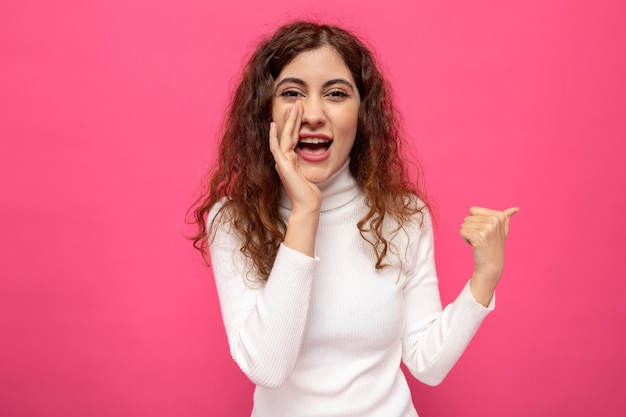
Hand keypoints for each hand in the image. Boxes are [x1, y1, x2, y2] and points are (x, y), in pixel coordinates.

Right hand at [269, 100, 321, 214]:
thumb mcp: (310, 172)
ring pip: (284, 136)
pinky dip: (274, 136)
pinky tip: (274, 125)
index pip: (292, 137)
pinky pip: (276, 147)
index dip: (294, 123)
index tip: (298, 111)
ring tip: (293, 106)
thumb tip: (315, 154)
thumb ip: (308, 163)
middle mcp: (284, 159)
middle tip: (296, 102)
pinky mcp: (282, 165)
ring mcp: (282, 162)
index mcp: (291, 160)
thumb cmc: (310, 193)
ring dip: (289, 121)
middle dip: (292, 117)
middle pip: (287, 133)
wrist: (307, 204)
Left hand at [461, 206, 518, 305]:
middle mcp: (494, 220)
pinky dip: (465, 240)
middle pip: (467, 218)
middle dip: (471, 229)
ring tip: (479, 242)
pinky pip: (462, 232)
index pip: (473, 210)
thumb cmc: (494, 247)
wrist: (491, 266)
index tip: (486, 232)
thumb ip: (506, 217)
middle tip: (482, 239)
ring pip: (463, 225)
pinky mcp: (479, 236)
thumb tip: (516, 208)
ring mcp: (488, 228)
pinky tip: (475, 246)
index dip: (476, 222)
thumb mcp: (503, 230)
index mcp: (499, 215)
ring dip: (468, 235)